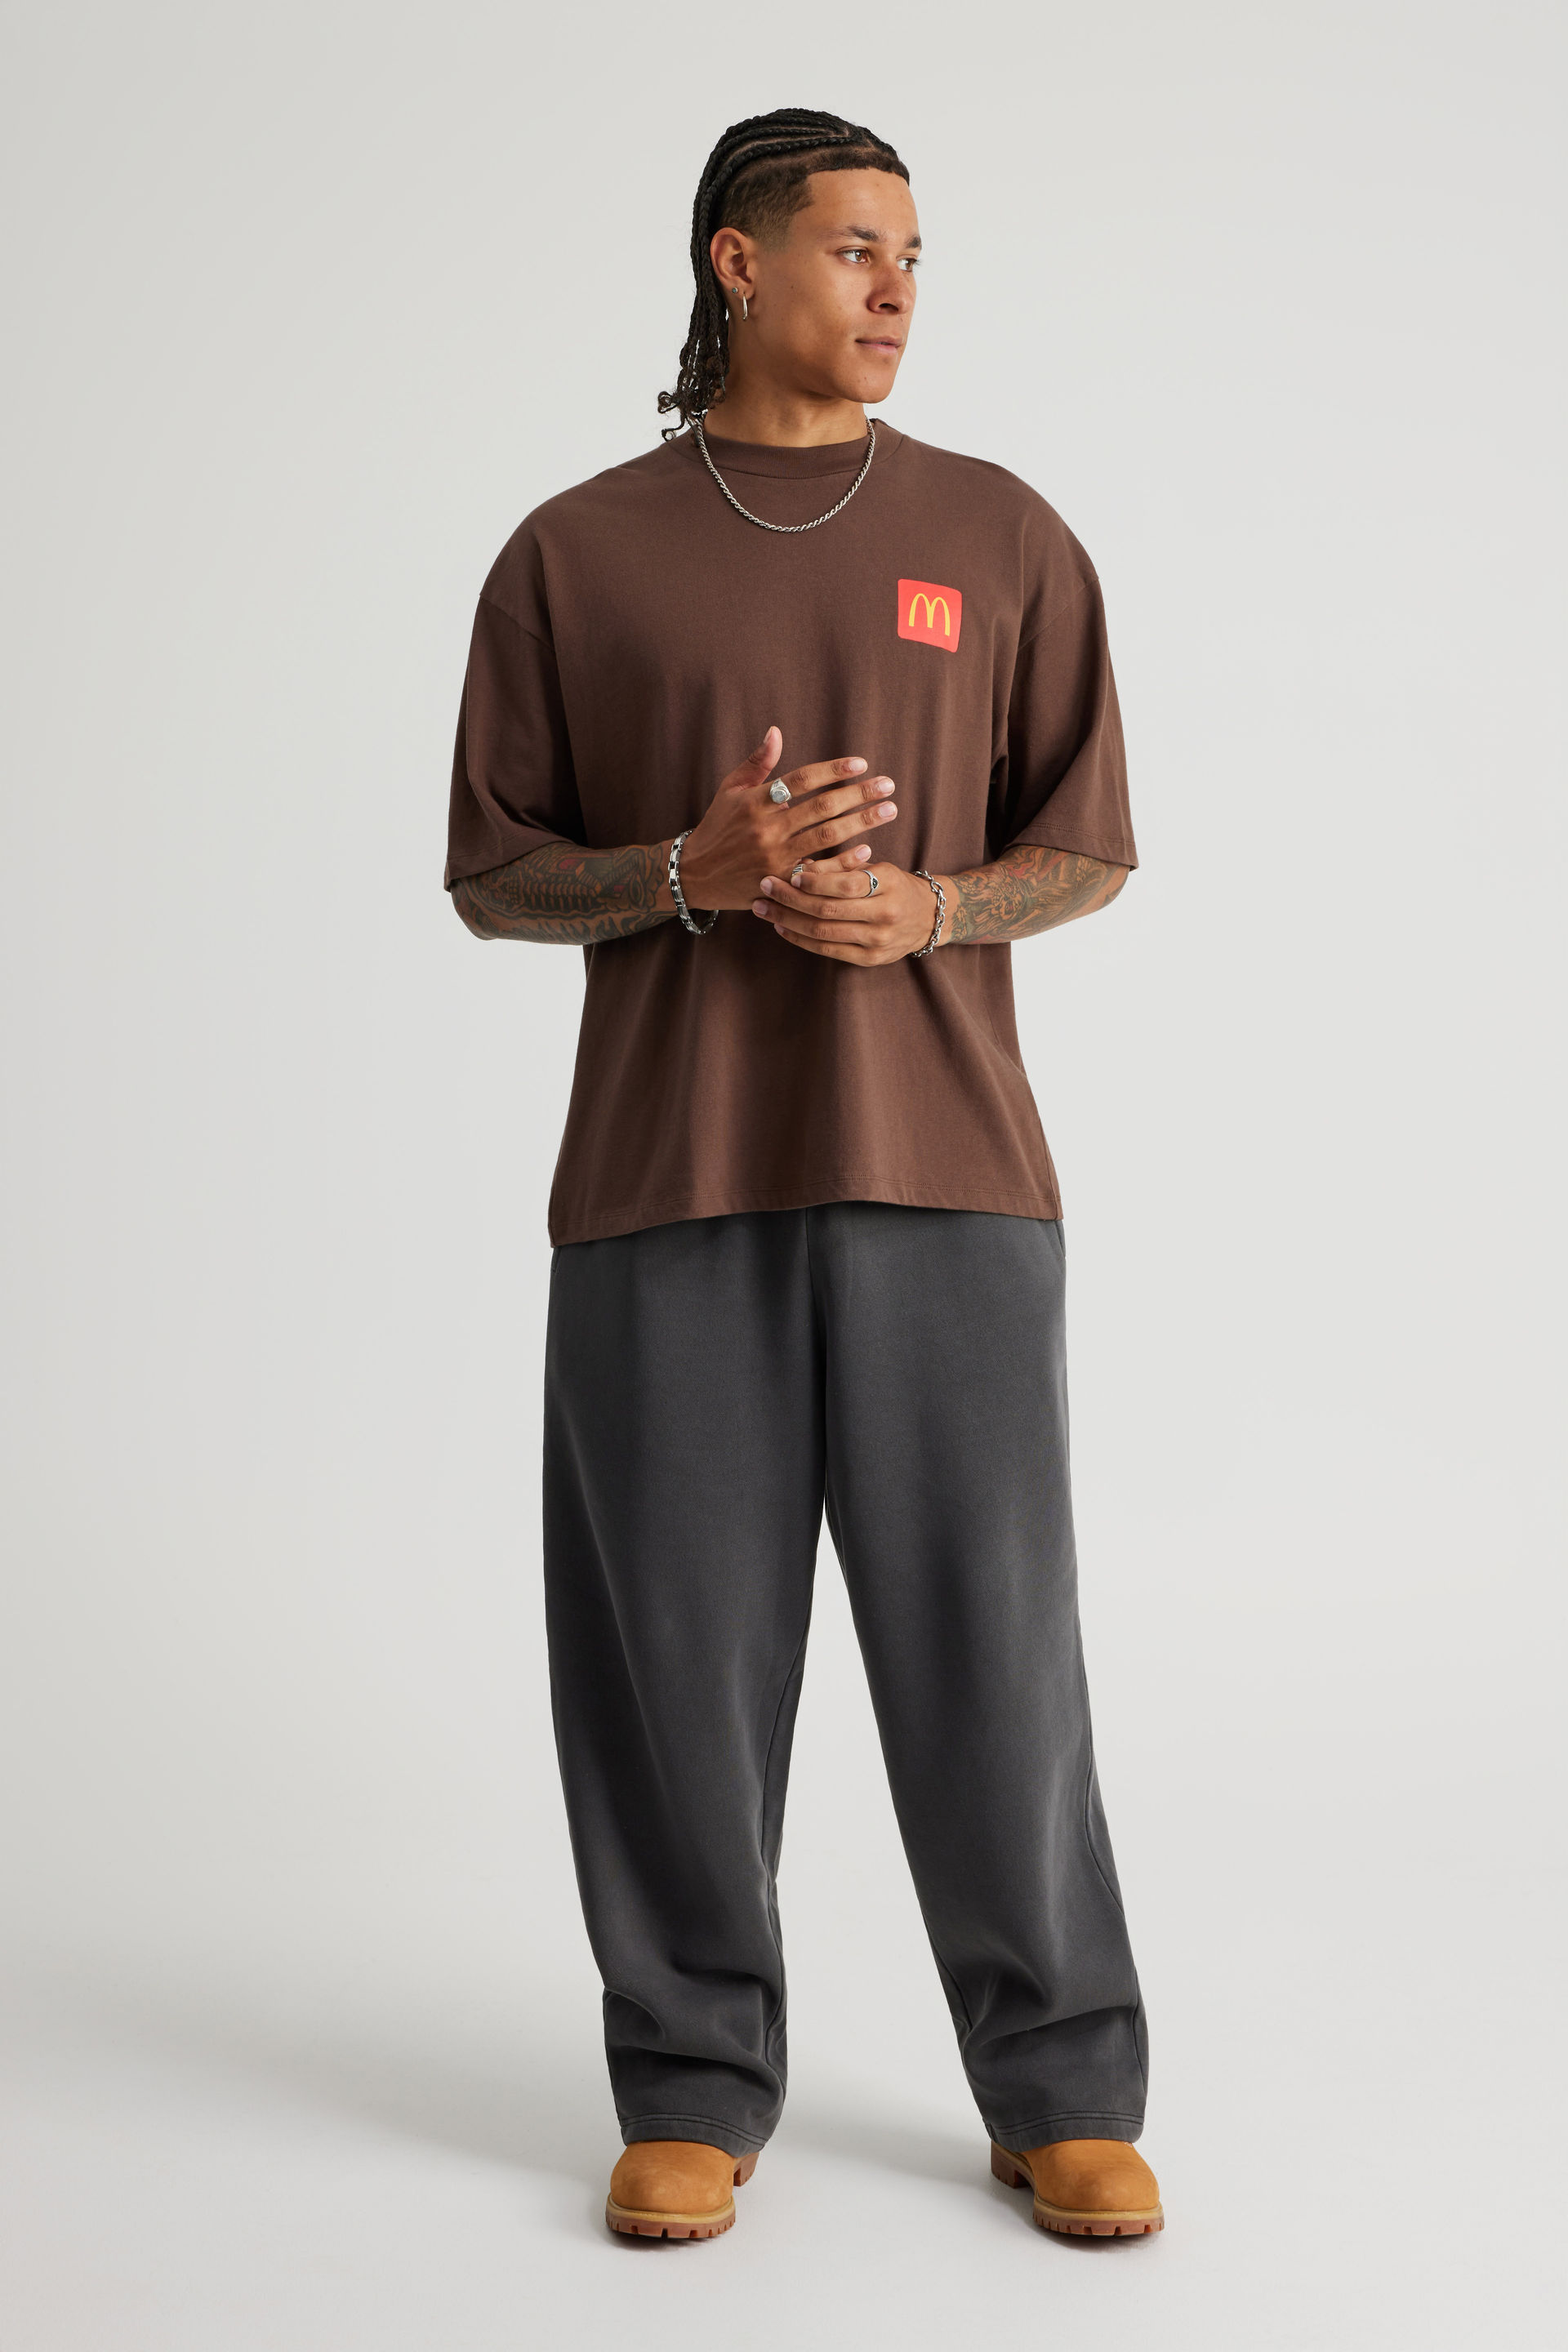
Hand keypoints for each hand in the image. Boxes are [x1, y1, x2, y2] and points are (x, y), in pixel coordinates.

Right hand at [675, 725, 899, 910]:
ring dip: (861, 822)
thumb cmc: (718, 826)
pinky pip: (819, 872)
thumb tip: (776, 731)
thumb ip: (757, 762)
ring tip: (889, 810)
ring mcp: (774, 858)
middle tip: (888, 785)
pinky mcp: (781, 883)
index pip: (801, 780)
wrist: (695, 875)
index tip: (860, 763)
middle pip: (821, 807)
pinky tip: (867, 850)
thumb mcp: (731, 790)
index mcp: (755, 802)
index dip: (832, 770)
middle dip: (858, 794)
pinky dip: (843, 862)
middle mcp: (766, 829)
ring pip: (826, 837)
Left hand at [749, 860, 950, 964]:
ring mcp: (878, 941)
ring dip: (788, 920)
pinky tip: (782, 927)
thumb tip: (799, 867)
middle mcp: (886, 915)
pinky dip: (801, 938)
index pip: (846, 884)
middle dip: (791, 899)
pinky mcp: (870, 959)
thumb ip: (841, 867)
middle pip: (829, 910)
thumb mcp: (876, 868)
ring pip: (823, 932)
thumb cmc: (895, 886)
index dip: (815, 881)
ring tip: (764, 908)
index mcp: (889, 884)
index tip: (790, 874)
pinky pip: (828, 949)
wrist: (928, 917)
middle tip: (764, 887)